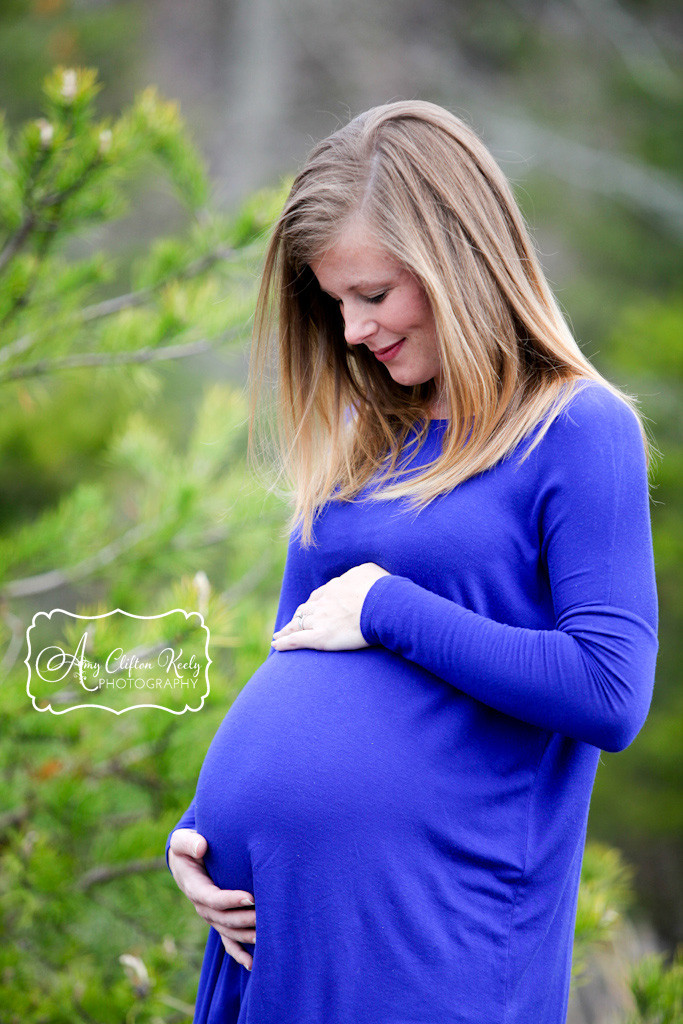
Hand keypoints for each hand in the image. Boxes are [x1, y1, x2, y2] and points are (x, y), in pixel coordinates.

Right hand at [168, 828, 255, 970]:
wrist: (186, 861)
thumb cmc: (188, 847)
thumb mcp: (182, 841)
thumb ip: (190, 842)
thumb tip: (202, 847)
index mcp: (194, 888)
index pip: (212, 898)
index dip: (230, 900)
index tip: (250, 897)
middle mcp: (202, 906)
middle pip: (223, 919)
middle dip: (244, 919)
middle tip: (265, 915)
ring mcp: (210, 916)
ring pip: (228, 931)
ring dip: (245, 935)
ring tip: (266, 934)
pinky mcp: (218, 920)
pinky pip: (227, 941)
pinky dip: (238, 953)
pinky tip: (252, 964)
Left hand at [271, 562, 389, 651]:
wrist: (383, 605)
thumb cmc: (382, 589)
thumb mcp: (371, 571)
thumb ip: (362, 573)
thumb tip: (363, 573)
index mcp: (335, 587)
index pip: (320, 596)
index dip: (315, 603)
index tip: (313, 607)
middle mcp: (324, 602)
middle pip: (306, 609)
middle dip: (299, 616)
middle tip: (294, 621)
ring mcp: (320, 619)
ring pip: (298, 623)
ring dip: (288, 628)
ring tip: (281, 634)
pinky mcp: (320, 637)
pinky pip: (297, 640)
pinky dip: (284, 642)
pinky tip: (276, 645)